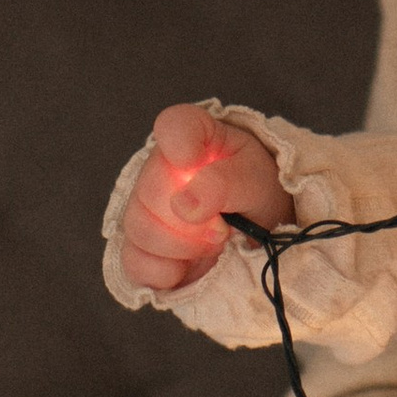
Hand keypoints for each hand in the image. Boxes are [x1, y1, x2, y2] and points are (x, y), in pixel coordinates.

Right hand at [116, 102, 289, 296]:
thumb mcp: (255, 182)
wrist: (262, 231)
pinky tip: (188, 267)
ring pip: (140, 229)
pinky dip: (164, 271)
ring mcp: (145, 209)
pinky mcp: (143, 249)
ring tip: (213, 243)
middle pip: (149, 191)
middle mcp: (159, 168)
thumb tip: (184, 205)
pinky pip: (134, 262)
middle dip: (192, 219)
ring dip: (183, 246)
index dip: (181, 144)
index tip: (197, 163)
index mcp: (192, 136)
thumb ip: (224, 184)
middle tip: (224, 226)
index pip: (172, 125)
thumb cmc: (257, 192)